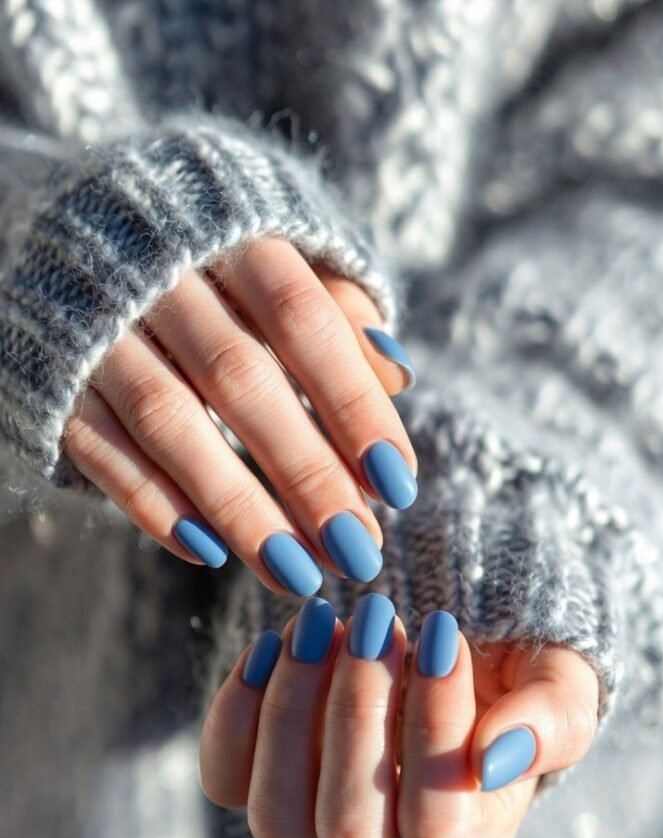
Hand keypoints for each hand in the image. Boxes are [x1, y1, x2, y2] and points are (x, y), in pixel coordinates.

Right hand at [61, 239, 417, 593]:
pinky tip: (208, 553)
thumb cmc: (205, 258)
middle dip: (306, 473)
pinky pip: (99, 447)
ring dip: (237, 506)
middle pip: (241, 380)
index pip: (304, 321)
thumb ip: (337, 308)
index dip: (353, 404)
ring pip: (170, 422)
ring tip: (295, 572)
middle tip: (357, 550)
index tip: (398, 484)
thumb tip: (397, 378)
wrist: (66, 230)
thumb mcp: (279, 255)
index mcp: (232, 234)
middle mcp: (160, 273)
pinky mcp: (54, 378)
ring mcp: (98, 326)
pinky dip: (152, 504)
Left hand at [199, 594, 599, 837]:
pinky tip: (272, 643)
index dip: (434, 728)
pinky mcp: (262, 778)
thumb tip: (493, 759)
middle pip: (350, 828)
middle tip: (377, 617)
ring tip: (321, 623)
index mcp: (471, 832)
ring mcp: (317, 817)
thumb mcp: (558, 680)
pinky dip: (238, 711)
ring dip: (292, 711)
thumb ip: (549, 720)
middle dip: (358, 711)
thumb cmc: (509, 666)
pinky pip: (227, 777)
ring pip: (278, 816)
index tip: (441, 631)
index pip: (440, 821)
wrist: (445, 638)